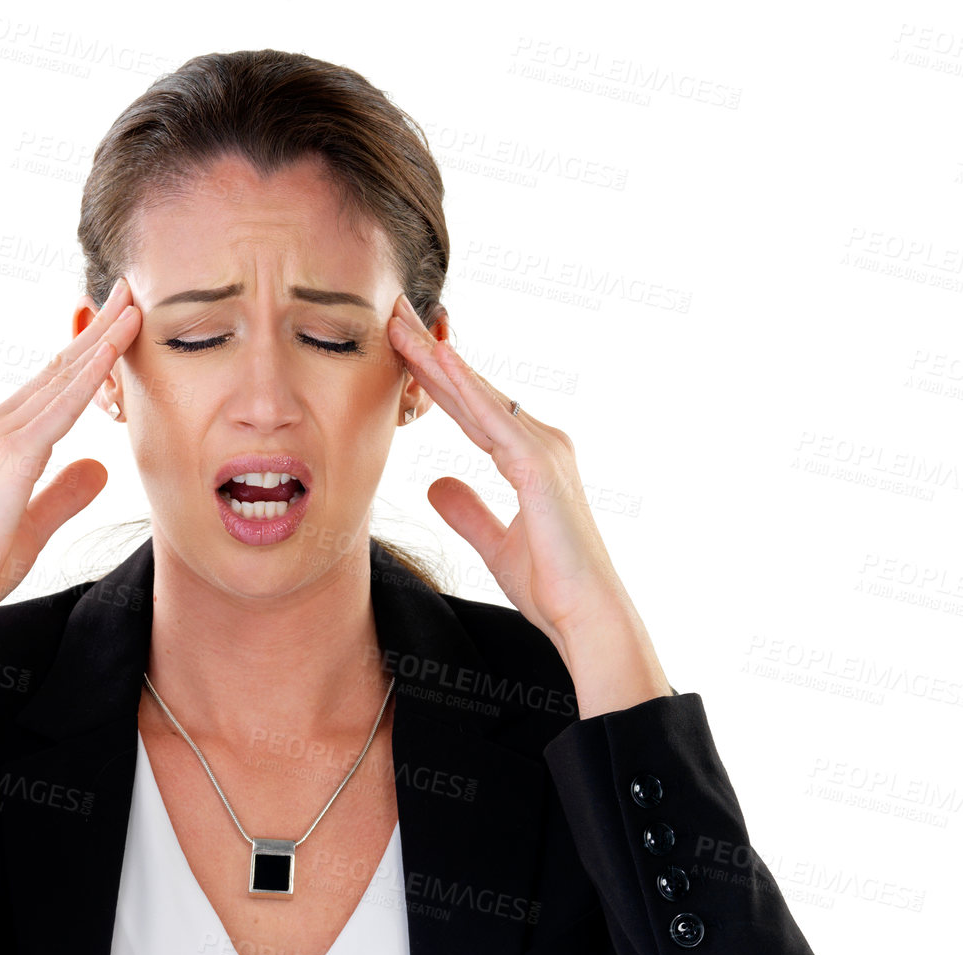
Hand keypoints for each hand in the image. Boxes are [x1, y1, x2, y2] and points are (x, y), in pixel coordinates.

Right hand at [0, 277, 142, 637]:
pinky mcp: (10, 454)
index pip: (51, 389)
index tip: (117, 327)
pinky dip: (91, 374)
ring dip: (102, 339)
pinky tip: (116, 348)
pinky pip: (61, 404)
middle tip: (131, 293)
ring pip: (62, 378)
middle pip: (57, 369)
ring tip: (135, 304)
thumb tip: (100, 467)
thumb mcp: (33, 525)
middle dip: (97, 330)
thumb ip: (65, 492)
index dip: (86, 356)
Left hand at [387, 292, 633, 660]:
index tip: (400, 348)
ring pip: (479, 395)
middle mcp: (540, 443)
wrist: (586, 616)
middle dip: (431, 351)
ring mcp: (543, 450)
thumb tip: (437, 484)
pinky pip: (493, 420)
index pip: (471, 409)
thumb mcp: (495, 544)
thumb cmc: (552, 586)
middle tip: (392, 313)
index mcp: (529, 457)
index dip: (436, 378)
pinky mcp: (539, 468)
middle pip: (473, 390)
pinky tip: (437, 361)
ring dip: (437, 357)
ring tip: (399, 324)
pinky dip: (464, 389)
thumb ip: (469, 511)